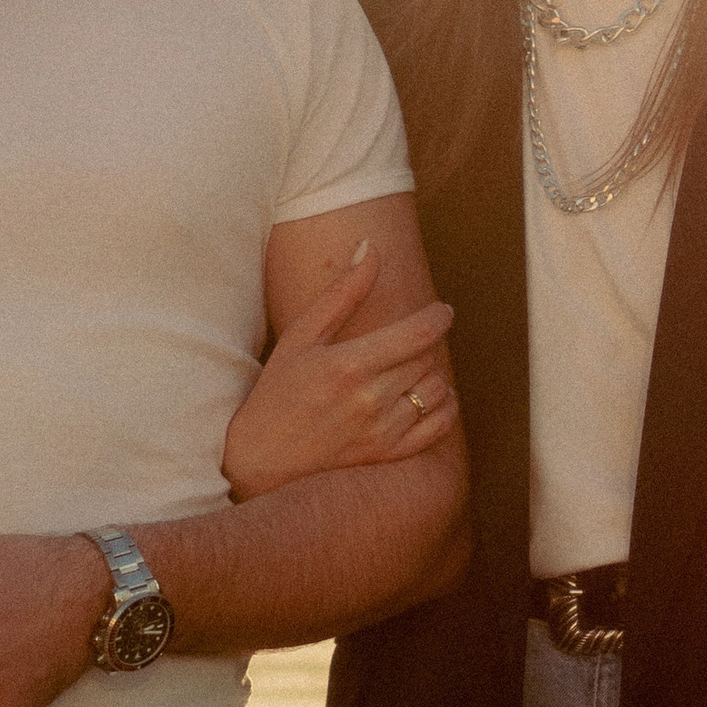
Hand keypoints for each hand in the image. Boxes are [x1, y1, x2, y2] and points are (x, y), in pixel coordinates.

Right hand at [222, 245, 455, 499]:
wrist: (262, 459)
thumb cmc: (278, 391)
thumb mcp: (300, 336)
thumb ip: (342, 292)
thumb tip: (371, 248)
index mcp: (348, 365)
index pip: (419, 332)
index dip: (440, 316)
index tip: (442, 310)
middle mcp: (370, 400)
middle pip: (427, 358)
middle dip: (421, 345)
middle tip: (402, 344)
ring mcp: (382, 433)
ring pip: (438, 390)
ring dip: (430, 375)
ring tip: (406, 372)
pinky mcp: (389, 456)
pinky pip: (440, 426)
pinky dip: (444, 407)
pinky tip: (423, 398)